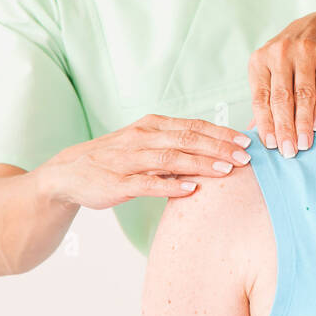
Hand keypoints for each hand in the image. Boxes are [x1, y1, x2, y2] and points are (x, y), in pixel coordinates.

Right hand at [38, 114, 252, 205]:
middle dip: (219, 147)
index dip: (221, 133)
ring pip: (170, 158)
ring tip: (226, 170)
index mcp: (152, 126)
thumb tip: (217, 151)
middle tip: (245, 156)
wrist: (69, 173)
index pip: (193, 126)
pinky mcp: (117, 182)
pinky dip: (170, 186)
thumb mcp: (146, 144)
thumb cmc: (116, 159)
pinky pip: (147, 183)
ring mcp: (129, 160)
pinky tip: (191, 189)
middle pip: (187, 139)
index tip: (246, 141)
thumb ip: (176, 145)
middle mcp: (142, 138)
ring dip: (200, 163)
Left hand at [247, 11, 315, 157]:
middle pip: (282, 98)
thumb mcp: (272, 68)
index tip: (270, 146)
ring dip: (303, 123)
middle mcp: (280, 54)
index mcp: (260, 60)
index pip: (261, 98)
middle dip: (285, 129)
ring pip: (303, 95)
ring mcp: (304, 53)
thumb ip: (265, 98)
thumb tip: (254, 133)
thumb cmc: (292, 54)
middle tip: (289, 152)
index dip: (266, 124)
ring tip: (304, 144)